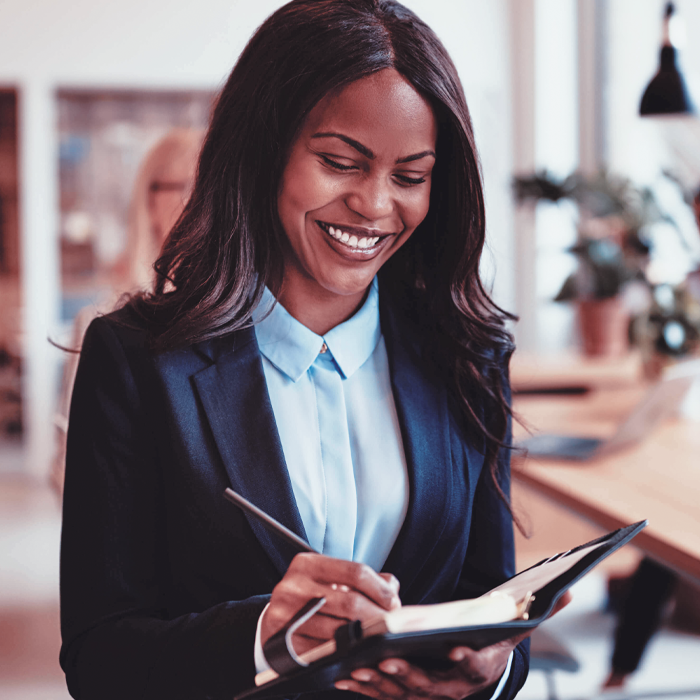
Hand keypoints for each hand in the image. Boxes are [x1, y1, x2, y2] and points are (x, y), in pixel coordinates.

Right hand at [261, 553, 400, 655]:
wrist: (274, 622)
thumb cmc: (311, 598)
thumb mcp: (331, 579)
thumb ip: (363, 579)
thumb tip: (392, 587)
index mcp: (307, 564)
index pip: (355, 571)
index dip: (380, 589)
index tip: (394, 603)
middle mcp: (293, 586)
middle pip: (351, 602)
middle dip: (378, 616)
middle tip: (392, 626)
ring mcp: (285, 616)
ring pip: (340, 630)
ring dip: (365, 638)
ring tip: (378, 639)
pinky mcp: (284, 644)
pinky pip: (324, 651)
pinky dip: (345, 653)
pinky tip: (356, 652)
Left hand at [334, 590, 572, 698]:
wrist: (481, 661)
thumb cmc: (495, 638)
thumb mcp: (520, 624)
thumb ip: (543, 609)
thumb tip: (571, 589)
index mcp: (482, 668)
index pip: (477, 668)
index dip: (468, 662)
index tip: (455, 651)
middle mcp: (456, 687)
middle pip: (433, 687)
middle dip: (410, 677)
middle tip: (387, 662)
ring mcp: (431, 692)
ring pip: (404, 694)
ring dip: (381, 685)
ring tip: (359, 669)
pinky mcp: (409, 692)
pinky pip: (387, 694)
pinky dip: (367, 687)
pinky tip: (346, 676)